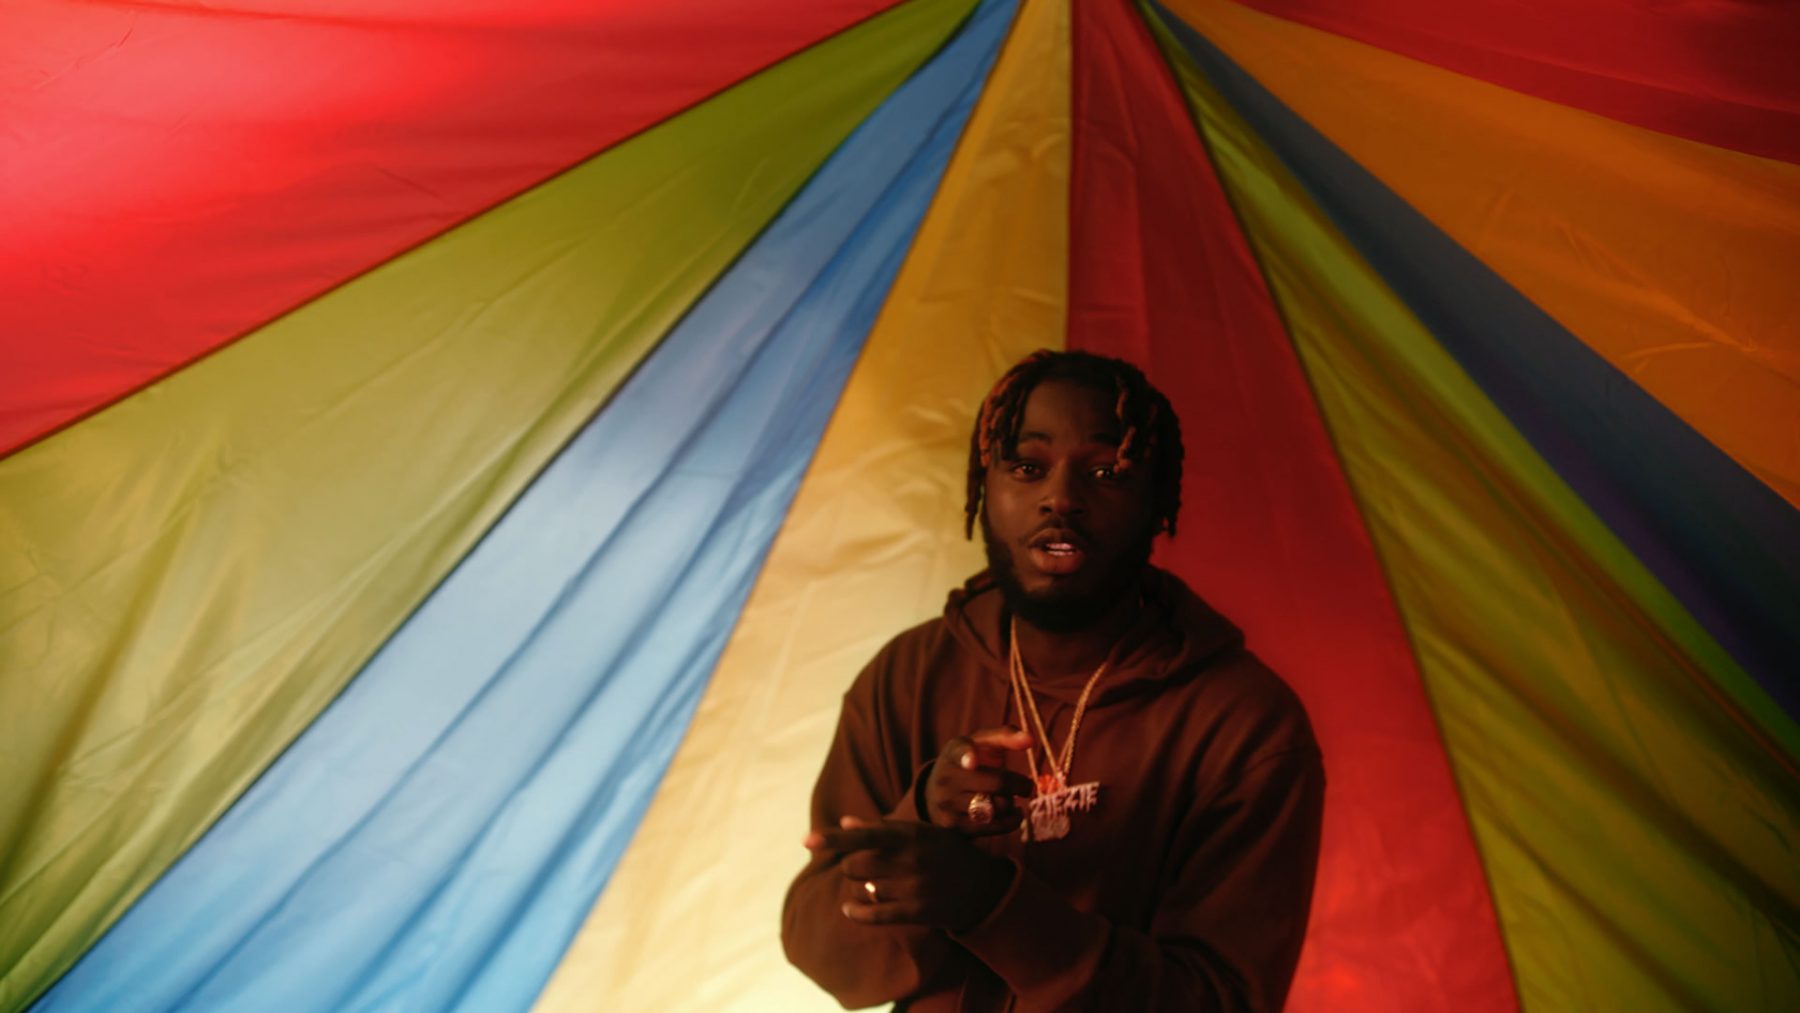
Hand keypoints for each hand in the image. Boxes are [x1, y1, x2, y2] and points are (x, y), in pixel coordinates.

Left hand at [805, 817, 1015, 930]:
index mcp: (911, 834)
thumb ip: (883, 828)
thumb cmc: (947, 853)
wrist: (984, 887)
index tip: (806, 840)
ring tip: (882, 884)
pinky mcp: (917, 912)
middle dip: (853, 866)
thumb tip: (845, 821)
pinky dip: (858, 912)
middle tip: (866, 867)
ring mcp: (914, 887)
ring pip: (866, 889)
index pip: (864, 835)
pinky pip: (875, 914)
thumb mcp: (921, 833)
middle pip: (856, 865)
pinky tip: (850, 909)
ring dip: (865, 888)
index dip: (833, 838)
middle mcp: (911, 859)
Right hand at [923, 726, 1034, 834]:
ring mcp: (947, 804)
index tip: (972, 761)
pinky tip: (1011, 812)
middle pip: (996, 783)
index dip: (967, 756)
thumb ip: (1005, 736)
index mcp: (953, 752)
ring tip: (1006, 797)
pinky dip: (1012, 820)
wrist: (937, 793)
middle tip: (1026, 785)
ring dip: (1010, 803)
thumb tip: (1030, 740)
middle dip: (1020, 784)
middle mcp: (946, 778)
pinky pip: (995, 827)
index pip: (959, 752)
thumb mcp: (982, 744)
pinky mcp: (955, 828)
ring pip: (997, 807)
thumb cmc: (971, 762)